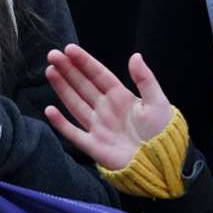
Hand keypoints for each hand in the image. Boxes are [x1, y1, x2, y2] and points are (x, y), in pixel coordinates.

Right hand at [42, 45, 174, 170]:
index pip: (98, 75)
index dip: (84, 61)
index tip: (69, 49)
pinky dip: (60, 123)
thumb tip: (134, 55)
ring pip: (75, 103)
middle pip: (83, 85)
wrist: (161, 164)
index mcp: (121, 97)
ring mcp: (98, 127)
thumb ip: (145, 79)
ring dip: (62, 88)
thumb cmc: (163, 133)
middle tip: (52, 55)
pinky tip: (49, 110)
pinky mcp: (93, 146)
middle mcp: (106, 109)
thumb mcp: (157, 102)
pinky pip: (73, 133)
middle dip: (67, 70)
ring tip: (50, 71)